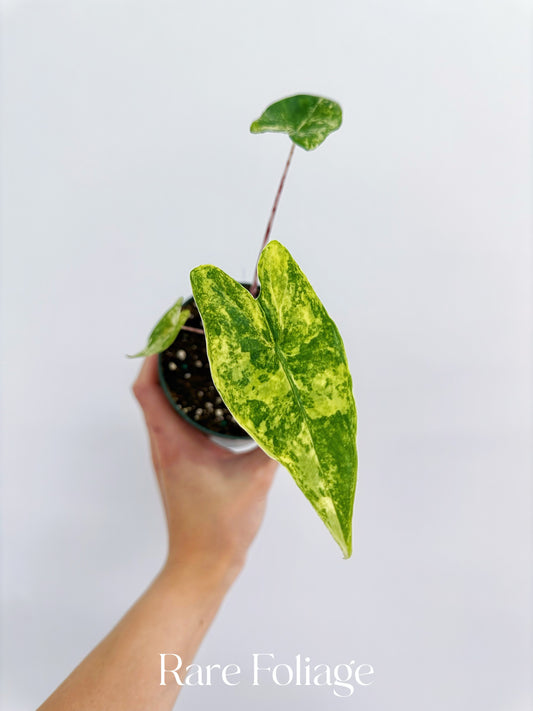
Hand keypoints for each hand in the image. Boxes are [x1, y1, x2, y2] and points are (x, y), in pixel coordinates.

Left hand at [132, 355, 276, 581]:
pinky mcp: (179, 465)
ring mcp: (169, 455)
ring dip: (174, 381)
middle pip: (151, 390)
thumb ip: (277, 443)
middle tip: (191, 336)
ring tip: (200, 359)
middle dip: (166, 359)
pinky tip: (212, 401)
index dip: (153, 355)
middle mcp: (164, 445)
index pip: (146, 389)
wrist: (202, 566)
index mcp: (173, 442)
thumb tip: (296, 413)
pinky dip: (185, 403)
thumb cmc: (221, 527)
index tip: (170, 331)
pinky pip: (173, 422)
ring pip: (161, 406)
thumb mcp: (255, 479)